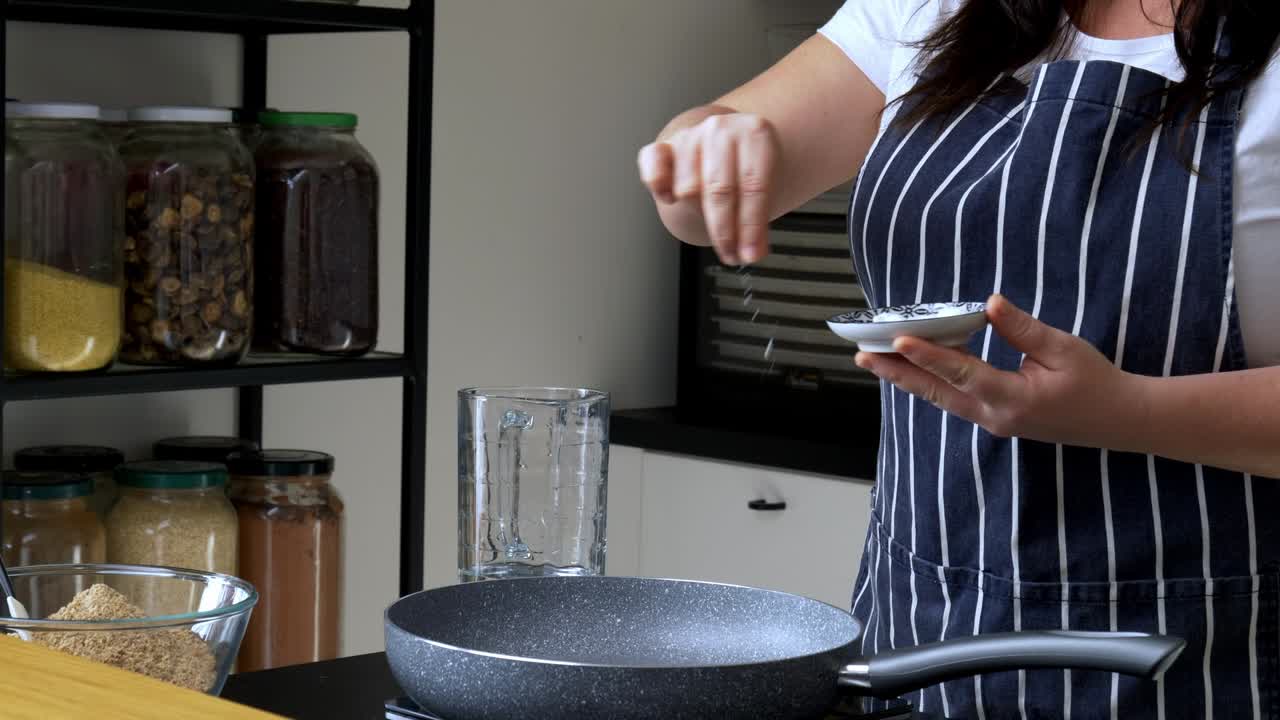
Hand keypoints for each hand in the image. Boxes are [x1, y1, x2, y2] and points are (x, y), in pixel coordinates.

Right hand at [638, 113, 779, 264]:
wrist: (730, 145)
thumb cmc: (750, 169)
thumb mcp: (769, 186)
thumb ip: (759, 219)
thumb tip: (751, 252)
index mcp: (755, 133)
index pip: (753, 186)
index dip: (751, 226)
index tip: (751, 254)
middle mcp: (721, 130)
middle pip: (720, 190)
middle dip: (725, 231)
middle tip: (732, 255)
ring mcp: (691, 136)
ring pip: (688, 186)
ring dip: (698, 216)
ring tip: (716, 232)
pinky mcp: (664, 146)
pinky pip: (652, 163)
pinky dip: (658, 183)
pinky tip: (670, 198)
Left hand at [854, 295, 1151, 449]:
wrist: (1119, 420)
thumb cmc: (1096, 381)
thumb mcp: (1064, 349)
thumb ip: (1023, 329)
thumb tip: (990, 304)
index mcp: (1012, 398)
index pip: (961, 372)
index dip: (928, 355)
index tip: (898, 340)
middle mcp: (995, 415)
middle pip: (935, 391)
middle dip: (897, 372)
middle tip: (861, 355)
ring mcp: (992, 421)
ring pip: (939, 398)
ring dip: (906, 378)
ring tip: (873, 360)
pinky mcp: (995, 419)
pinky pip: (953, 399)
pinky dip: (928, 382)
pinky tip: (910, 368)